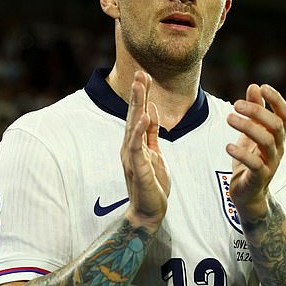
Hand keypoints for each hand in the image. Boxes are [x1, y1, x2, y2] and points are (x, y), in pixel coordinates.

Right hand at [121, 71, 170, 231]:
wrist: (149, 212)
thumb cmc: (152, 184)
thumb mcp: (155, 153)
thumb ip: (151, 134)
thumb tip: (150, 111)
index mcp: (136, 142)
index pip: (138, 114)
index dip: (141, 95)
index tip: (144, 75)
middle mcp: (130, 146)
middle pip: (133, 115)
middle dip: (137, 93)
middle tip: (140, 73)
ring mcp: (132, 157)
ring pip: (133, 126)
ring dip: (137, 105)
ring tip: (140, 87)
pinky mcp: (138, 168)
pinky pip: (137, 147)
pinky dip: (139, 131)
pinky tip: (143, 117)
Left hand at [225, 84, 285, 215]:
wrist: (249, 195)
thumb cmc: (250, 161)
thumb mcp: (251, 134)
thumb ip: (254, 111)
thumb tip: (254, 86)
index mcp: (277, 136)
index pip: (284, 114)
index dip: (276, 100)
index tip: (262, 87)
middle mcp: (278, 148)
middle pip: (275, 125)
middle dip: (256, 112)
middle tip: (235, 104)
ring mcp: (271, 164)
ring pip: (266, 142)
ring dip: (248, 127)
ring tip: (229, 118)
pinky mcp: (260, 178)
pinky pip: (255, 164)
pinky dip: (241, 153)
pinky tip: (228, 146)